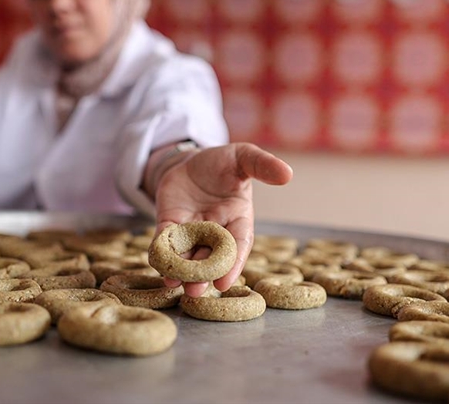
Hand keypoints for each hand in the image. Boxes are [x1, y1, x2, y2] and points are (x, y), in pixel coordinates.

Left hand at [154, 142, 292, 296]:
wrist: (190, 160)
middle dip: (204, 274)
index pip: (238, 245)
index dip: (232, 264)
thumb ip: (262, 165)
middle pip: (211, 257)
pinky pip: (165, 242)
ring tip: (177, 285)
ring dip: (182, 272)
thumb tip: (288, 173)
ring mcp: (191, 230)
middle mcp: (216, 231)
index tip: (224, 282)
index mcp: (239, 219)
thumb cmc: (223, 162)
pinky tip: (160, 267)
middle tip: (196, 290)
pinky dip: (162, 254)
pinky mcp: (169, 225)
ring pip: (188, 255)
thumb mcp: (244, 157)